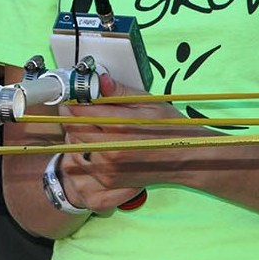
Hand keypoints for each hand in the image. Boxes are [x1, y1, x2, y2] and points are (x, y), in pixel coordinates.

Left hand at [56, 73, 199, 211]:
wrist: (187, 160)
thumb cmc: (170, 128)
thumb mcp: (148, 103)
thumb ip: (119, 92)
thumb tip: (98, 79)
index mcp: (121, 126)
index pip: (78, 112)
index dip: (72, 101)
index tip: (75, 96)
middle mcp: (111, 149)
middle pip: (71, 129)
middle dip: (72, 116)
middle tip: (81, 108)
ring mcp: (108, 168)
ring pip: (73, 146)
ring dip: (76, 133)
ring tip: (91, 125)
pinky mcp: (107, 180)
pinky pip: (81, 163)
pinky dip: (82, 150)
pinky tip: (97, 142)